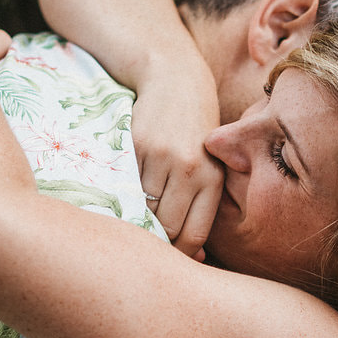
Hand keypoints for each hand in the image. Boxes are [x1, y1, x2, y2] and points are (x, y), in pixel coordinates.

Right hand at [132, 66, 223, 259]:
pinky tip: (127, 188)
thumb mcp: (210, 164)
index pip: (194, 235)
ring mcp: (162, 158)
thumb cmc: (195, 130)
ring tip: (137, 214)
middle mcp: (191, 170)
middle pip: (167, 227)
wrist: (176, 79)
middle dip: (158, 238)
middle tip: (149, 239)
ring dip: (139, 216)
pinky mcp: (137, 146)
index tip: (170, 257)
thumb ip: (202, 205)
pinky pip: (126, 186)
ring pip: (143, 208)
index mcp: (213, 179)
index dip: (180, 253)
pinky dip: (125, 193)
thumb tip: (196, 258)